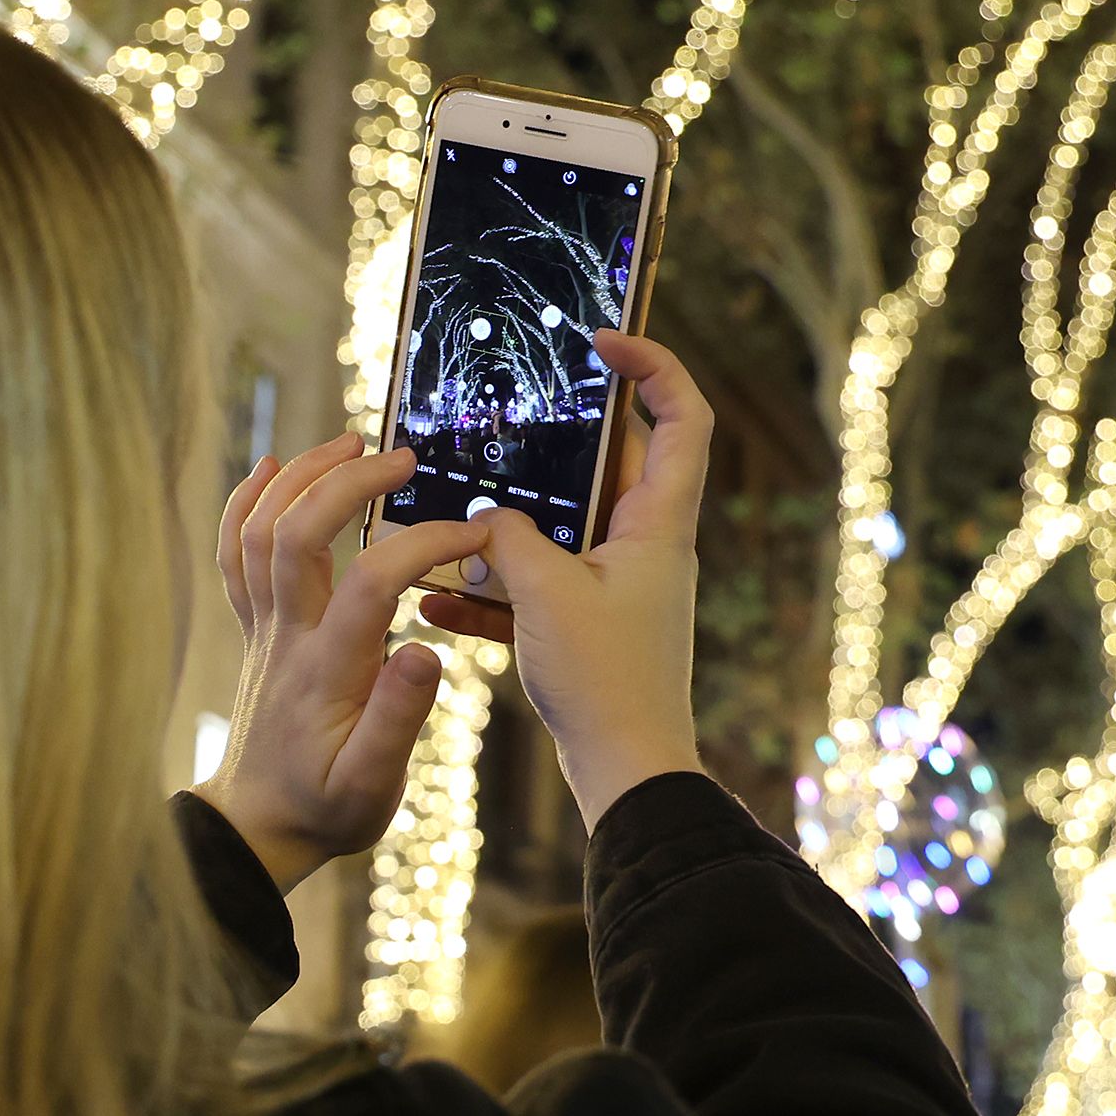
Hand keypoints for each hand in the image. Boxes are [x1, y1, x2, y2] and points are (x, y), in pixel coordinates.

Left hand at [195, 435, 492, 890]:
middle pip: (298, 533)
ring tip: (349, 443)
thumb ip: (398, 720)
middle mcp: (287, 637)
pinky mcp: (255, 630)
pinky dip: (245, 503)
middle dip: (348, 482)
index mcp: (327, 670)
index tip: (474, 532)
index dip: (424, 543)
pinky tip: (269, 468)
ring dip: (299, 477)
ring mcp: (264, 629)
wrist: (260, 827)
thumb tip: (424, 652)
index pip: (373, 581)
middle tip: (401, 457)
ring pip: (260, 532)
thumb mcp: (373, 786)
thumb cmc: (325, 809)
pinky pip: (235, 554)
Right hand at [419, 329, 706, 827]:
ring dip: (506, 527)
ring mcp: (617, 588)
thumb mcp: (546, 595)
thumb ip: (509, 540)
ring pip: (560, 530)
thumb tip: (485, 520)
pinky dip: (492, 589)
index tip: (601, 340)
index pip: (681, 416)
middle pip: (607, 467)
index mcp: (659, 525)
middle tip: (498, 423)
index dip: (652, 364)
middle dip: (548, 448)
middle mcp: (645, 547)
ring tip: (447, 521)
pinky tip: (435, 602)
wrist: (626, 776)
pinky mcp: (588, 628)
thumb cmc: (605, 683)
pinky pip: (537, 587)